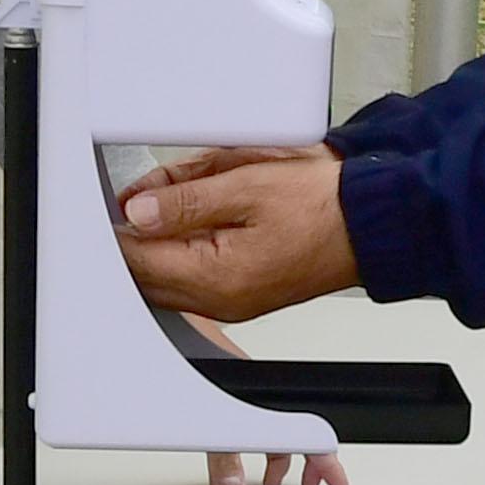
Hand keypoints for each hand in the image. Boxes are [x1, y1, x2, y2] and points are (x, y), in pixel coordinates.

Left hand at [118, 146, 358, 326]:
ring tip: (165, 197)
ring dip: (159, 241)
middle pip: (148, 276)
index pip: (139, 260)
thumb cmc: (325, 204)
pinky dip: (182, 248)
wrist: (373, 221)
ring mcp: (233, 301)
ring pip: (168, 277)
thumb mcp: (248, 183)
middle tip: (132, 196)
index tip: (111, 201)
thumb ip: (186, 199)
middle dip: (134, 235)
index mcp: (218, 277)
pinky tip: (191, 216)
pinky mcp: (245, 293)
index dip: (117, 229)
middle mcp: (221, 300)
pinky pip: (194, 277)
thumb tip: (138, 209)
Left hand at [178, 311, 349, 484]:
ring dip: (276, 457)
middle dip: (306, 464)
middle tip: (310, 483)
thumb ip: (222, 458)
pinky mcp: (234, 391)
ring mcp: (251, 395)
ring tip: (270, 477)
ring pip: (275, 432)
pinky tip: (236, 455)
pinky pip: (252, 425)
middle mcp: (266, 398)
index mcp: (274, 403)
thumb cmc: (205, 356)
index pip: (312, 438)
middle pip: (299, 437)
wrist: (186, 329)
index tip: (336, 481)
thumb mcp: (213, 421)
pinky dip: (251, 445)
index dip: (326, 463)